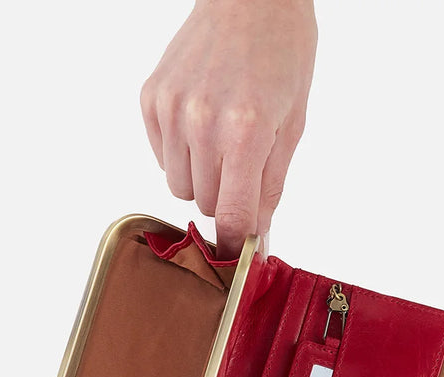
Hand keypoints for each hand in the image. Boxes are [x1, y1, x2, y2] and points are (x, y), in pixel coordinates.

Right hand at [140, 0, 316, 258]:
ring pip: (180, 187)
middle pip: (206, 205)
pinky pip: (162, 158)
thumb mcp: (293, 126)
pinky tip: (201, 124)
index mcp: (245, 132)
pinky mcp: (151, 99)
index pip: (232, 217)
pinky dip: (180, 154)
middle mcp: (201, 122)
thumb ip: (271, 188)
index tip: (241, 255)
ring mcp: (171, 109)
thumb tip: (258, 239)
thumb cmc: (281, 55)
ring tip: (222, 142)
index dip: (237, 243)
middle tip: (243, 166)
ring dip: (202, 178)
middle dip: (226, 198)